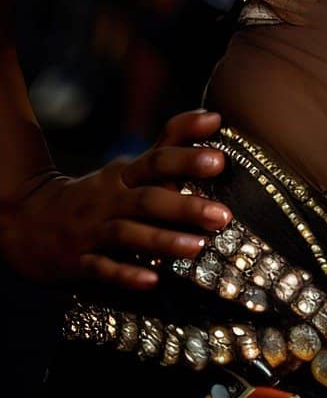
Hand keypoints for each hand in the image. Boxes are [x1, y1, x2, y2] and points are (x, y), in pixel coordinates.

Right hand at [0, 108, 230, 290]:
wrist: (31, 220)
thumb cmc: (101, 191)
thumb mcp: (131, 165)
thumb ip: (172, 141)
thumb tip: (215, 116)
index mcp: (124, 174)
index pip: (157, 160)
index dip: (186, 159)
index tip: (219, 159)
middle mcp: (109, 199)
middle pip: (147, 199)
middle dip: (185, 207)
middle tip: (223, 215)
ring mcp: (92, 230)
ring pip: (127, 234)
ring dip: (163, 241)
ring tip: (199, 247)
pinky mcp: (79, 261)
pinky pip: (102, 269)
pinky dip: (127, 275)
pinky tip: (153, 281)